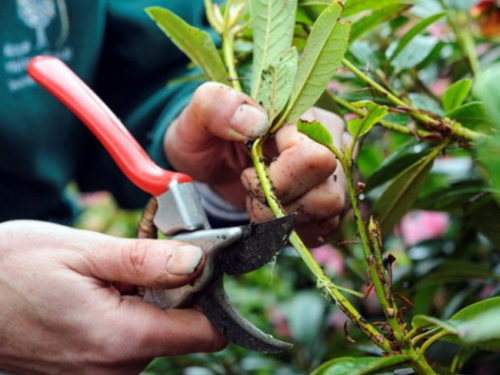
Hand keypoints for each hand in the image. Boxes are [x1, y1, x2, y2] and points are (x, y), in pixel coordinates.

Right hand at [0, 221, 225, 374]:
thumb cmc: (13, 269)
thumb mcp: (83, 252)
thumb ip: (146, 261)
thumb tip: (198, 261)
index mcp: (122, 339)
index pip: (205, 331)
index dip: (210, 294)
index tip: (198, 263)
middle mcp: (117, 368)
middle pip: (182, 329)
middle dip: (172, 290)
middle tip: (138, 259)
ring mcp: (102, 374)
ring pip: (156, 333)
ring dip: (147, 299)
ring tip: (110, 275)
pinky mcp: (91, 370)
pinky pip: (130, 341)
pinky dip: (128, 313)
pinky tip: (99, 292)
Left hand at [165, 83, 348, 245]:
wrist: (210, 165)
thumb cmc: (206, 138)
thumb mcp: (197, 117)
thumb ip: (216, 106)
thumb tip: (256, 121)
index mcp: (305, 116)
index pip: (313, 159)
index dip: (275, 178)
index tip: (247, 171)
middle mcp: (331, 143)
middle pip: (328, 194)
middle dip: (278, 203)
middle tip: (252, 189)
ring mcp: (335, 175)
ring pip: (328, 214)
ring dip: (283, 218)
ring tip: (259, 200)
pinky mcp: (329, 203)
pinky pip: (323, 229)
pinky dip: (290, 229)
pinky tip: (270, 212)